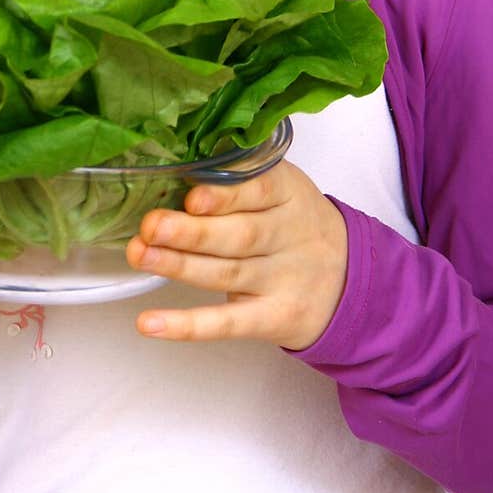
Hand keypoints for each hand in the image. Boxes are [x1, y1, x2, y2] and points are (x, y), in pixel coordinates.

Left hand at [125, 159, 347, 350]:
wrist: (351, 278)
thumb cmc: (296, 223)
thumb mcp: (284, 187)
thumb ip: (241, 176)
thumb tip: (176, 167)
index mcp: (289, 194)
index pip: (260, 191)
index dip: (225, 196)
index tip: (192, 196)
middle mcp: (288, 236)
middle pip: (239, 236)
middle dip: (191, 232)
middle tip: (151, 226)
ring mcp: (281, 280)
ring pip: (226, 274)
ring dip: (179, 266)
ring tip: (141, 256)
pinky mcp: (272, 318)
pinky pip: (227, 323)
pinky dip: (188, 325)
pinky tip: (150, 323)